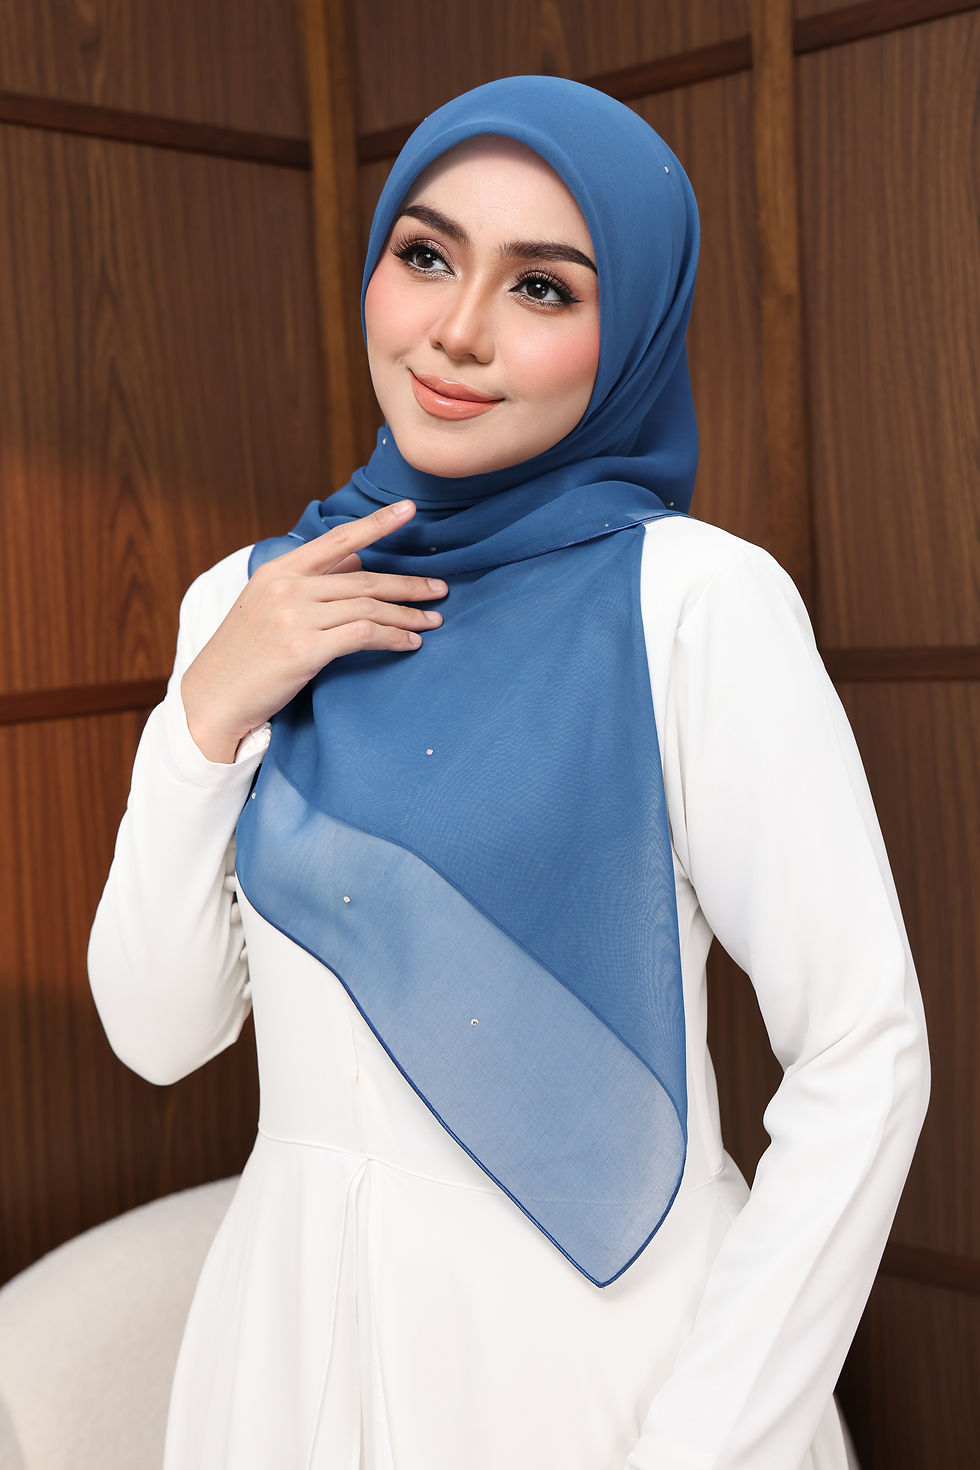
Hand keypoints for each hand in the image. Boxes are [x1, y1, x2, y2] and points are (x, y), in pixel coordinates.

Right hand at [180, 499, 444, 762]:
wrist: (212, 698)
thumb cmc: (245, 655)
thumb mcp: (270, 605)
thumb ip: (313, 580)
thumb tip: (358, 560)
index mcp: (279, 571)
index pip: (337, 539)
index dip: (377, 523)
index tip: (409, 509)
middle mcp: (287, 588)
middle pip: (364, 580)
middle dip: (407, 585)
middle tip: (440, 589)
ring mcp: (295, 618)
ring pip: (368, 608)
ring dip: (407, 615)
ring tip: (433, 621)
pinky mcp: (304, 650)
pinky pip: (363, 636)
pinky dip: (393, 638)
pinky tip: (410, 643)